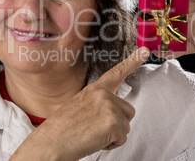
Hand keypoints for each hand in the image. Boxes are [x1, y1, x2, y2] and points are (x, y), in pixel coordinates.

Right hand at [11, 47, 149, 159]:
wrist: (50, 143)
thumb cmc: (62, 130)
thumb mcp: (79, 108)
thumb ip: (96, 104)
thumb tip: (109, 113)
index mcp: (94, 90)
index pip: (115, 73)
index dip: (132, 61)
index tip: (144, 51)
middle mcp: (102, 94)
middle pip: (128, 111)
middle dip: (116, 124)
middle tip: (94, 129)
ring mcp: (108, 106)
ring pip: (126, 125)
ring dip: (113, 134)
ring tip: (93, 134)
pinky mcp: (113, 121)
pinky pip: (123, 137)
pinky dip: (112, 144)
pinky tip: (95, 140)